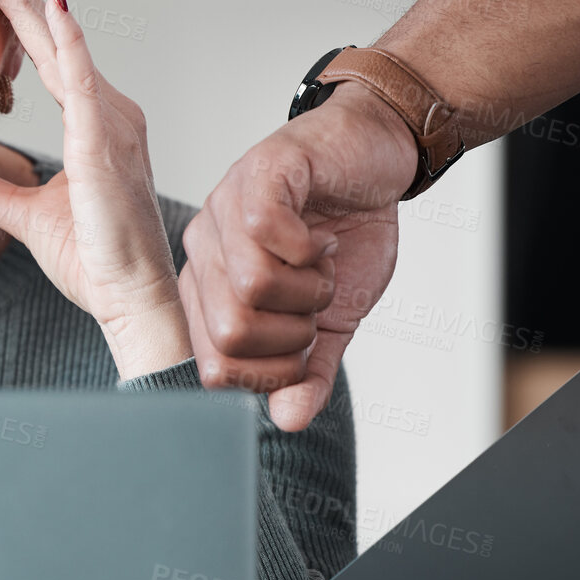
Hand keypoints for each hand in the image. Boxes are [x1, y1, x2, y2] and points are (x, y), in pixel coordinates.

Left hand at [0, 0, 189, 378]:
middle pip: (60, 48)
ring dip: (38, 11)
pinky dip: (67, 46)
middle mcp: (112, 118)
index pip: (52, 65)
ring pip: (69, 55)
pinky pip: (84, 85)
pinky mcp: (106, 147)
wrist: (130, 301)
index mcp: (96, 130)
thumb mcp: (27, 218)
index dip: (23, 28)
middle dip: (27, 4)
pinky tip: (51, 12)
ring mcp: (115, 128)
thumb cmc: (97, 262)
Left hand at [178, 80, 417, 430]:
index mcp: (209, 289)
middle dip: (291, 334)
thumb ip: (308, 371)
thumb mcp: (333, 317)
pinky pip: (266, 233)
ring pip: (248, 288)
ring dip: (307, 290)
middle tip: (316, 302)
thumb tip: (289, 421)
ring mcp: (222, 210)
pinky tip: (319, 238)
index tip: (305, 343)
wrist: (376, 158)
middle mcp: (203, 251)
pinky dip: (309, 250)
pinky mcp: (256, 176)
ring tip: (319, 265)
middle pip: (228, 333)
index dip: (270, 373)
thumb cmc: (345, 231)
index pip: (213, 367)